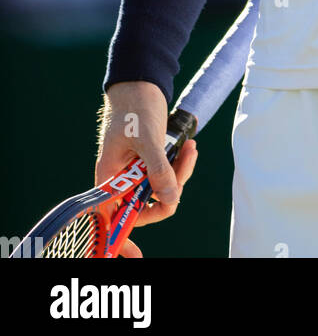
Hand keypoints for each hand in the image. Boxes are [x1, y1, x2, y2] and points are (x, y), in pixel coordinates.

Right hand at [95, 81, 198, 257]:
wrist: (140, 80)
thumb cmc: (135, 107)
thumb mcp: (147, 138)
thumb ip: (158, 169)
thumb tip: (170, 198)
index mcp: (108, 177)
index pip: (111, 216)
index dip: (121, 238)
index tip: (135, 255)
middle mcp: (119, 178)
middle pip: (145, 204)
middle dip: (169, 190)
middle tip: (185, 162)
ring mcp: (134, 171)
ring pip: (159, 188)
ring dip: (179, 174)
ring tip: (190, 149)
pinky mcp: (148, 161)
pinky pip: (165, 174)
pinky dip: (178, 165)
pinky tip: (188, 148)